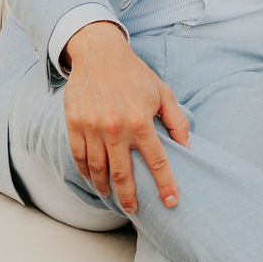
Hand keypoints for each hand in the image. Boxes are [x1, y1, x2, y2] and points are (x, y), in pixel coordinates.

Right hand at [62, 22, 189, 212]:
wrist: (99, 53)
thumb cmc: (134, 73)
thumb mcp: (162, 92)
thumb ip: (176, 120)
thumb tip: (187, 147)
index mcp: (140, 121)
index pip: (157, 163)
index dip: (165, 186)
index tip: (171, 202)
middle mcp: (116, 128)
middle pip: (123, 175)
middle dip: (129, 198)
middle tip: (133, 209)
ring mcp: (92, 128)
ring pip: (98, 170)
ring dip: (105, 188)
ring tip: (111, 196)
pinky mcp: (75, 124)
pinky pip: (79, 157)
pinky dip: (85, 172)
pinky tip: (92, 178)